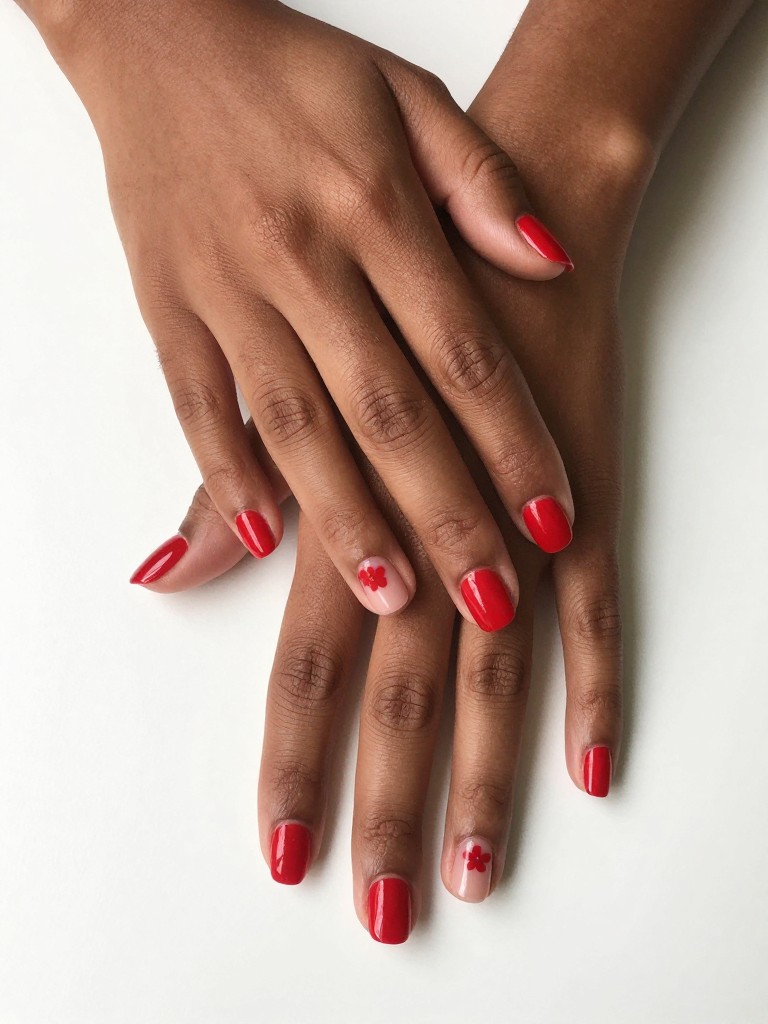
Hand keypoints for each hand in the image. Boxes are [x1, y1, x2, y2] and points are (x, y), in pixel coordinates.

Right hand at [33, 0, 576, 625]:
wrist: (155, 31)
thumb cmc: (291, 73)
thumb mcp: (406, 95)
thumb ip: (482, 182)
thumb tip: (551, 260)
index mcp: (375, 206)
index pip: (463, 350)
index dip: (513, 442)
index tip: (552, 520)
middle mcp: (303, 258)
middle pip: (387, 410)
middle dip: (445, 511)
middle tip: (490, 595)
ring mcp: (228, 289)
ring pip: (295, 425)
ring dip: (345, 519)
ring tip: (393, 596)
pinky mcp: (167, 309)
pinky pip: (197, 406)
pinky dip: (227, 477)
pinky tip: (263, 541)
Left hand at [138, 120, 632, 938]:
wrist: (501, 217)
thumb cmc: (378, 308)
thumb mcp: (283, 391)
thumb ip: (226, 499)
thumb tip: (158, 577)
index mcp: (345, 513)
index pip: (304, 672)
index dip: (293, 768)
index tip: (285, 852)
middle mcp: (428, 535)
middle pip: (402, 699)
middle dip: (391, 811)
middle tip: (389, 912)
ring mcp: (519, 526)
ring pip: (499, 679)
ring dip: (491, 783)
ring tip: (479, 870)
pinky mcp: (590, 506)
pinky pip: (602, 615)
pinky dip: (598, 690)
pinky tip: (594, 764)